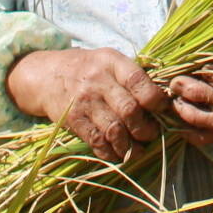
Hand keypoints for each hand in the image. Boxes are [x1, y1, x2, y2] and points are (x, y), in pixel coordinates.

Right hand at [8, 47, 172, 161]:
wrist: (47, 74)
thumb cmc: (89, 68)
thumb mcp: (110, 59)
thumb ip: (133, 75)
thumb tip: (164, 98)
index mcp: (112, 63)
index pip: (138, 81)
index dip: (155, 99)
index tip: (163, 109)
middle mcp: (98, 82)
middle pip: (128, 110)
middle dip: (145, 128)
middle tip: (152, 134)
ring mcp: (84, 103)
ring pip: (114, 130)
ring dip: (131, 145)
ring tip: (139, 149)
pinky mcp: (73, 121)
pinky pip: (97, 141)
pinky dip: (111, 152)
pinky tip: (120, 153)